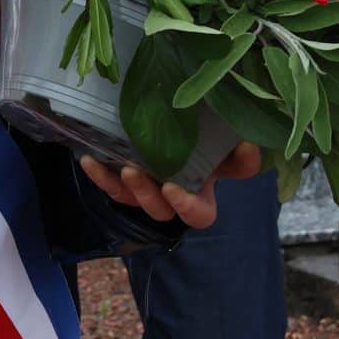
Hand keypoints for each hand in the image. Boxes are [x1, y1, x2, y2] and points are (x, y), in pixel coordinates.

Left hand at [81, 141, 263, 230]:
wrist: (170, 125)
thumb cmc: (205, 134)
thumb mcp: (224, 139)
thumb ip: (237, 146)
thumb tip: (250, 144)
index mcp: (201, 194)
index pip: (202, 213)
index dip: (190, 206)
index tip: (176, 188)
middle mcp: (172, 199)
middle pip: (165, 212)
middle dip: (157, 198)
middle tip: (151, 179)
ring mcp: (146, 192)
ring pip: (138, 202)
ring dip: (133, 189)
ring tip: (128, 169)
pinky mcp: (124, 183)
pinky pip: (112, 187)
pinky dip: (100, 175)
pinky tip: (89, 159)